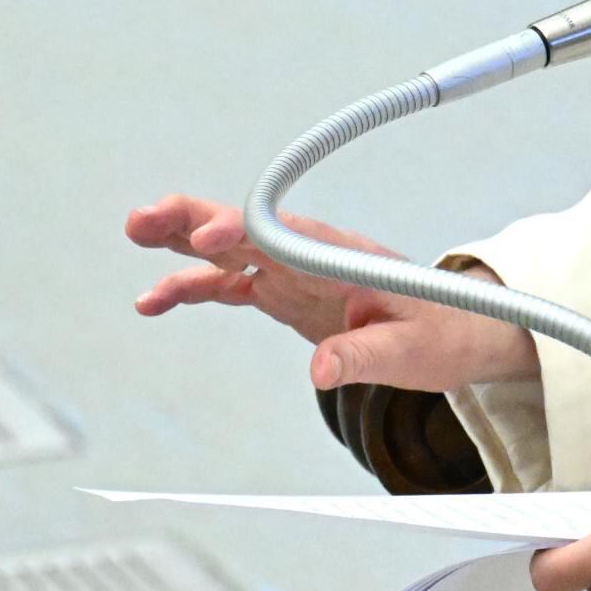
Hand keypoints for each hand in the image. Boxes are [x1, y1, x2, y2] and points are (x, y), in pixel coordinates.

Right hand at [125, 193, 538, 390]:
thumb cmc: (441, 333)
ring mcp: (292, 270)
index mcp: (341, 256)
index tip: (209, 238)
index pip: (284, 234)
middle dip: (193, 218)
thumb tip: (320, 372)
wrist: (456, 332)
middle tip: (143, 220)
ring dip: (180, 240)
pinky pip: (228, 284)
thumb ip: (364, 356)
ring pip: (227, 247)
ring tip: (135, 235)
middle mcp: (309, 253)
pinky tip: (154, 299)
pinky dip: (190, 286)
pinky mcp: (283, 292)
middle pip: (243, 224)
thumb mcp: (411, 352)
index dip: (243, 230)